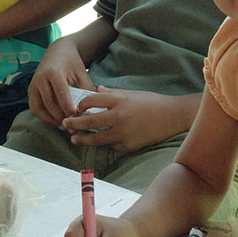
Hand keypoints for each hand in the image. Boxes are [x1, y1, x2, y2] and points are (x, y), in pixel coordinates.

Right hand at [28, 38, 94, 126]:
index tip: (75, 117)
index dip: (68, 107)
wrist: (57, 52)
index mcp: (54, 72)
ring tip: (64, 127)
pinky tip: (55, 122)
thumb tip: (92, 109)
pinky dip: (44, 117)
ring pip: (39, 108)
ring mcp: (33, 85)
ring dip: (51, 120)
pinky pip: (34, 108)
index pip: (61, 92)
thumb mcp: (81, 73)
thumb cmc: (72, 63)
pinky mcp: (31, 91)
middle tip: (72, 126)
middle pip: (49, 102)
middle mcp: (41, 78)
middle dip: (60, 116)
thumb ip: (86, 90)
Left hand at [61, 86, 192, 152]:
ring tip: (75, 139)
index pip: (91, 101)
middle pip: (89, 122)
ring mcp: (124, 132)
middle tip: (65, 125)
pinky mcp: (129, 145)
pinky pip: (112, 146)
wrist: (172, 116)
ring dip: (83, 140)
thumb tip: (97, 90)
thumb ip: (112, 93)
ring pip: (96, 139)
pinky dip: (106, 144)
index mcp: (119, 100)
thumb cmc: (152, 102)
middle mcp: (119, 116)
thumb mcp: (131, 93)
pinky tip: (102, 142)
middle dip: (74, 124)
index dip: (80, 105)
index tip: (76, 108)